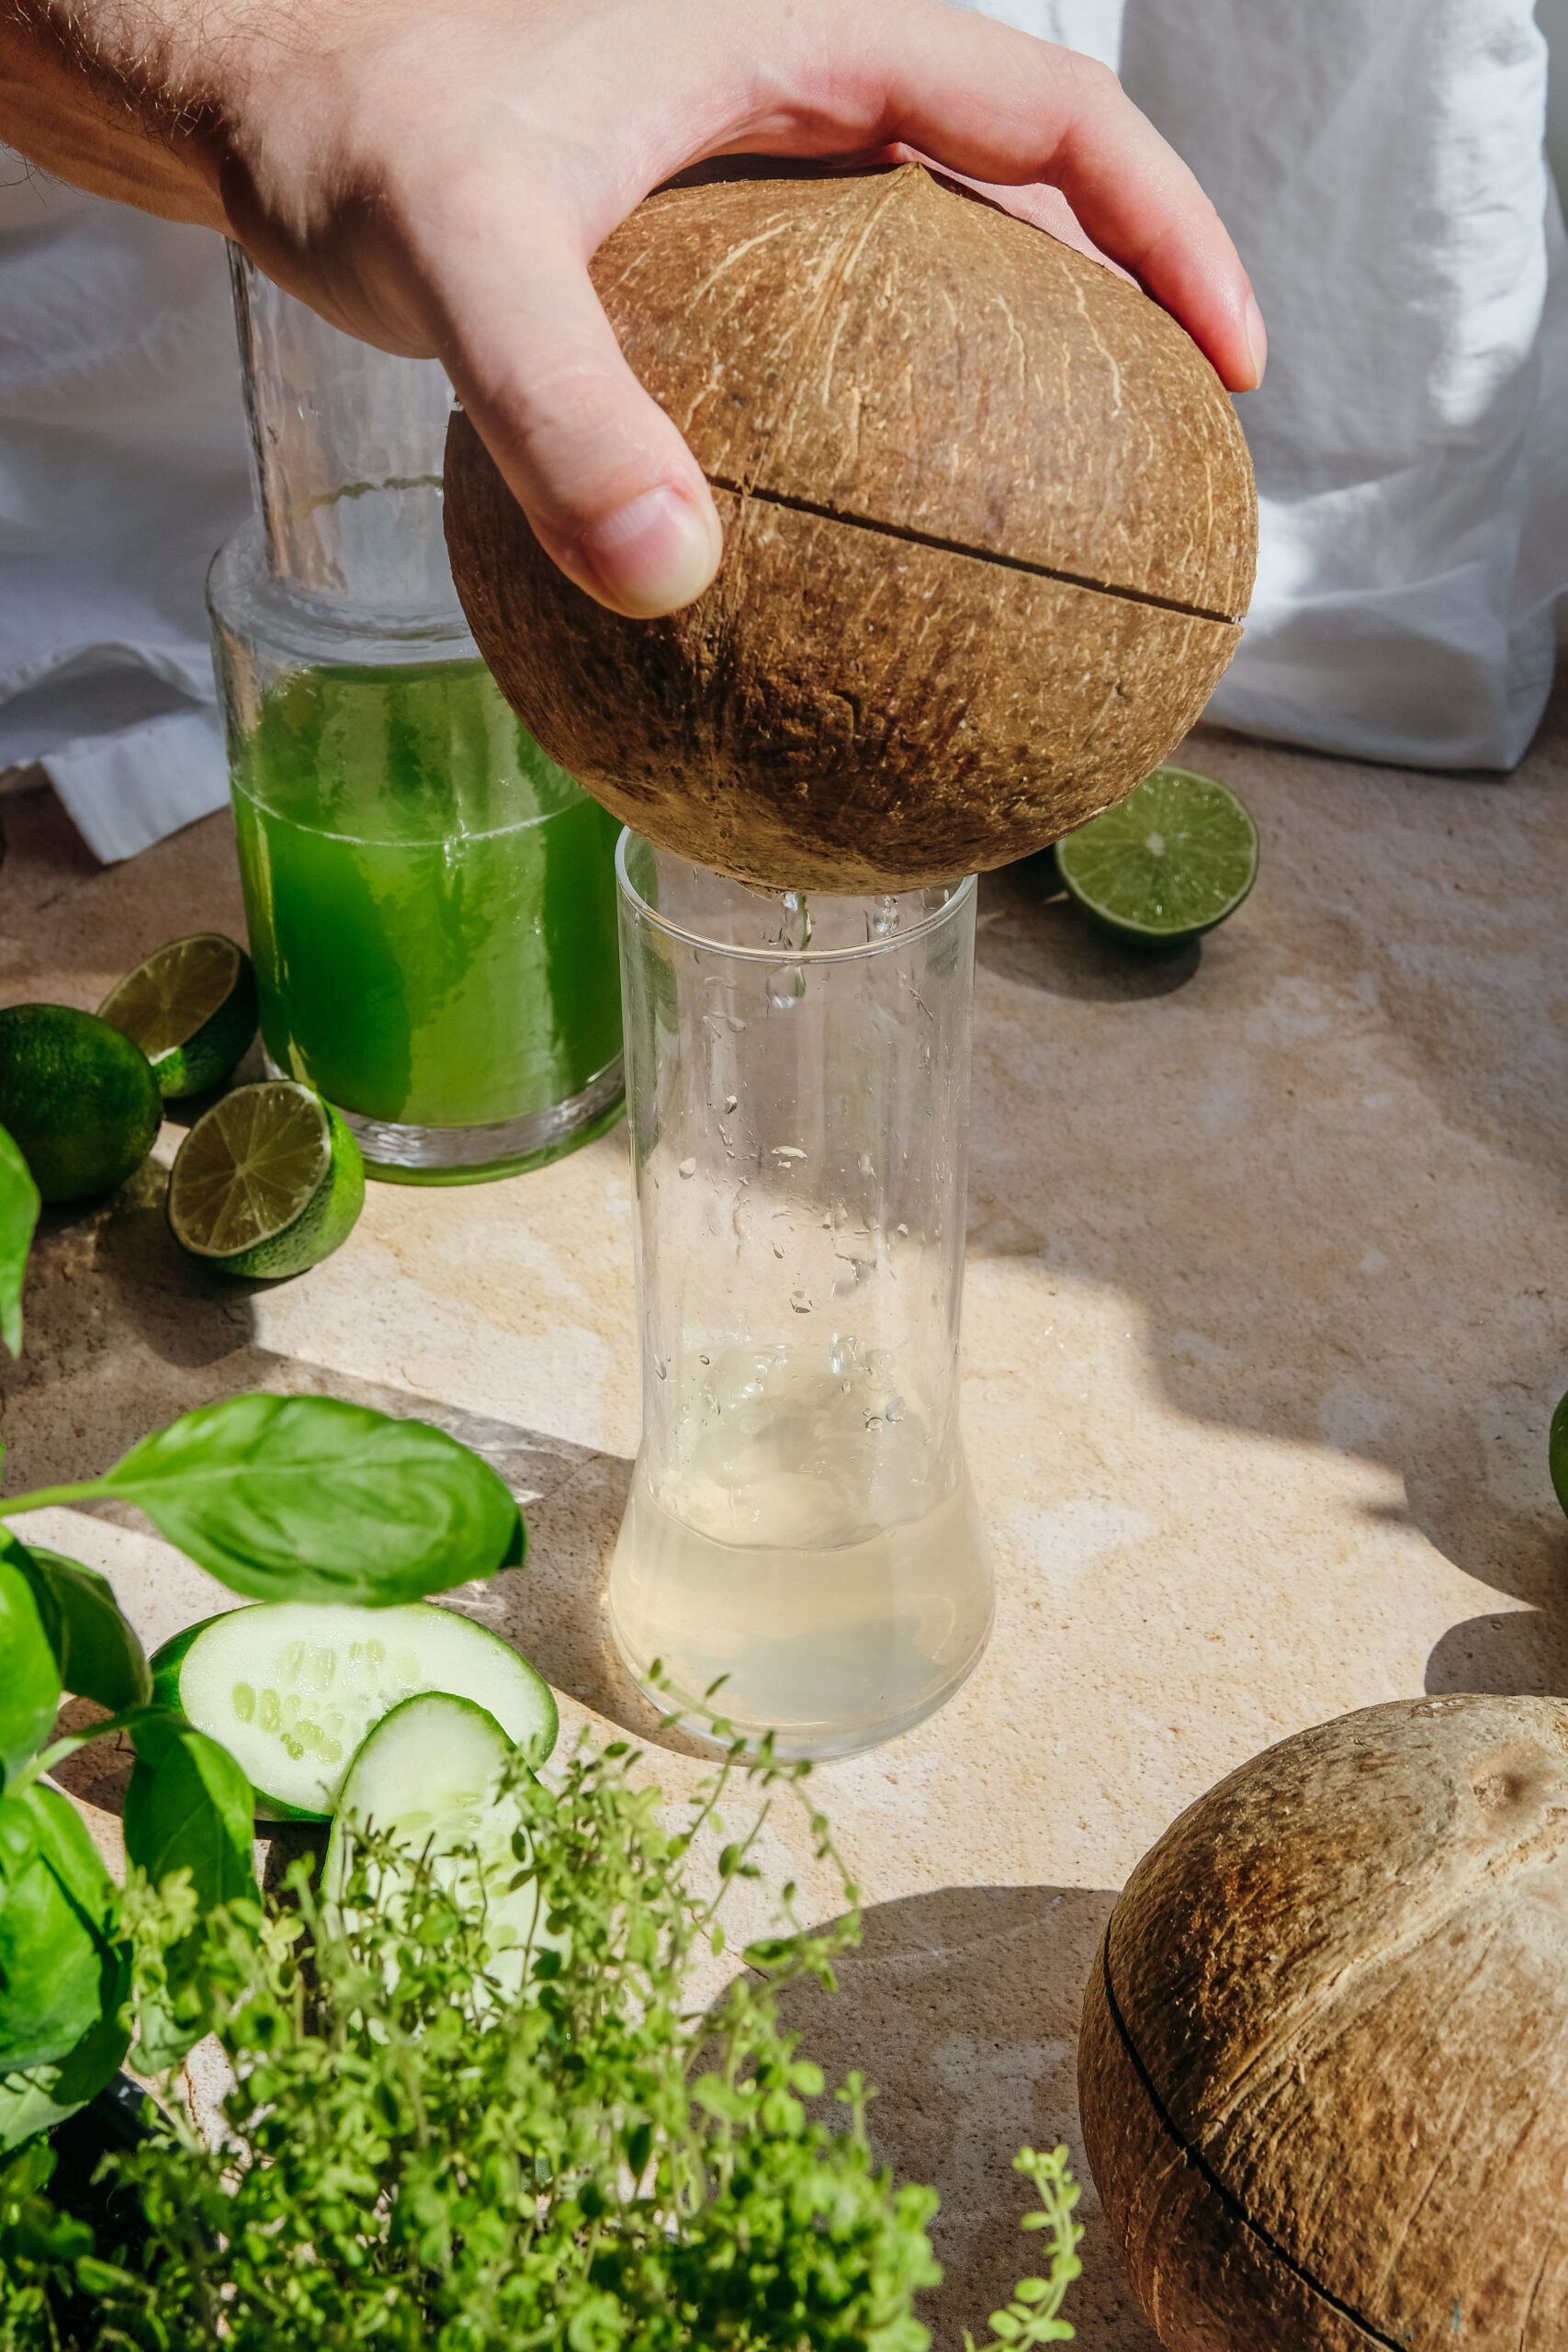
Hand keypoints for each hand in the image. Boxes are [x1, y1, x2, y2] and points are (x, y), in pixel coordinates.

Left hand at [0, 0, 1265, 616]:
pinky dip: (881, 437)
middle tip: (1177, 467)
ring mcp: (751, 191)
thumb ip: (560, 401)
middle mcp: (797, 108)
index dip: (1169, 227)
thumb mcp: (458, 250)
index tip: (1230, 364)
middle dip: (1126, 316)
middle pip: (1025, 197)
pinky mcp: (693, 270)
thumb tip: (668, 576)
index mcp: (804, 44)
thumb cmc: (352, 132)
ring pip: (933, 276)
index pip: (1050, 111)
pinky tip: (865, 564)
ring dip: (1011, 383)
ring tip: (1058, 530)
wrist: (256, 106)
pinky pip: (831, 352)